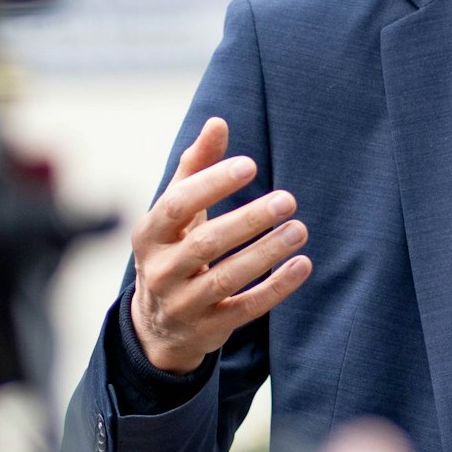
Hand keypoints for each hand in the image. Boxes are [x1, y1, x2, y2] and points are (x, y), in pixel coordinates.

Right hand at [129, 117, 311, 372]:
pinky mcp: (208, 329)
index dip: (212, 184)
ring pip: (226, 279)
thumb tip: (218, 122)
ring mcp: (182, 304)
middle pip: (206, 244)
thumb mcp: (176, 211)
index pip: (177, 205)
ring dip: (266, 253)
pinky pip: (245, 309)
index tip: (250, 165)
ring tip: (299, 230)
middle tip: (288, 200)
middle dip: (249, 220)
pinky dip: (275, 288)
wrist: (158, 324)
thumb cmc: (174, 248)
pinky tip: (302, 265)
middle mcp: (160, 271)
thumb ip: (196, 166)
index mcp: (149, 234)